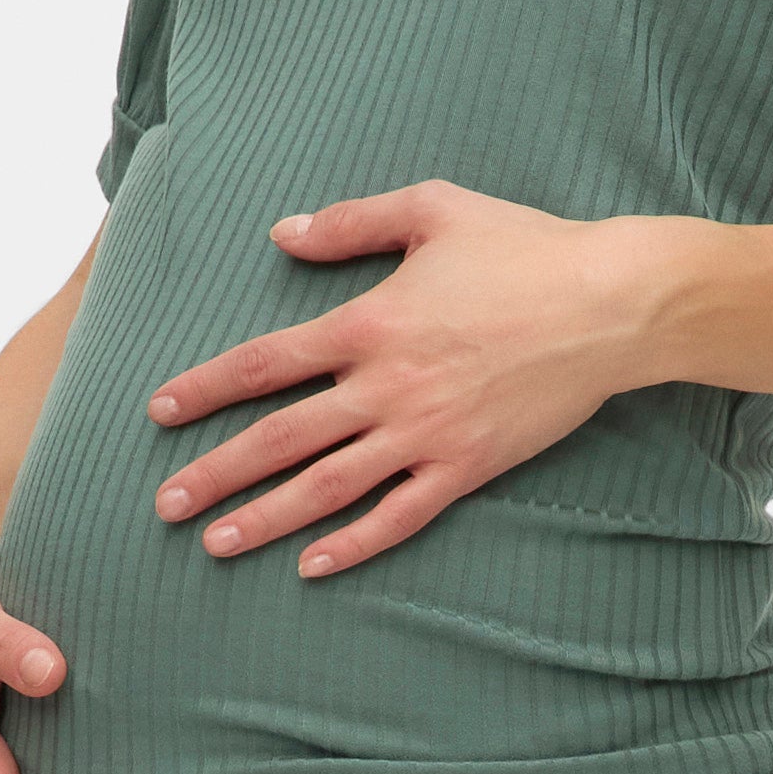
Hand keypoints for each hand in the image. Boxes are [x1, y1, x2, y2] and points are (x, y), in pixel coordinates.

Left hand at [147, 184, 665, 576]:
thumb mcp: (433, 209)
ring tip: (215, 543)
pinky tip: (312, 565)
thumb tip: (282, 234)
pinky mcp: (469, 466)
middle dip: (216, 473)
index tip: (160, 412)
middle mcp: (387, 387)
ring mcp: (427, 434)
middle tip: (165, 503)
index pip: (264, 364)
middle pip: (280, 438)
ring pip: (328, 488)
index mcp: (368, 323)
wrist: (612, 303)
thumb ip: (350, 222)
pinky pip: (400, 516)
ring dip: (265, 519)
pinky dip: (354, 544)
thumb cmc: (525, 248)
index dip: (205, 390)